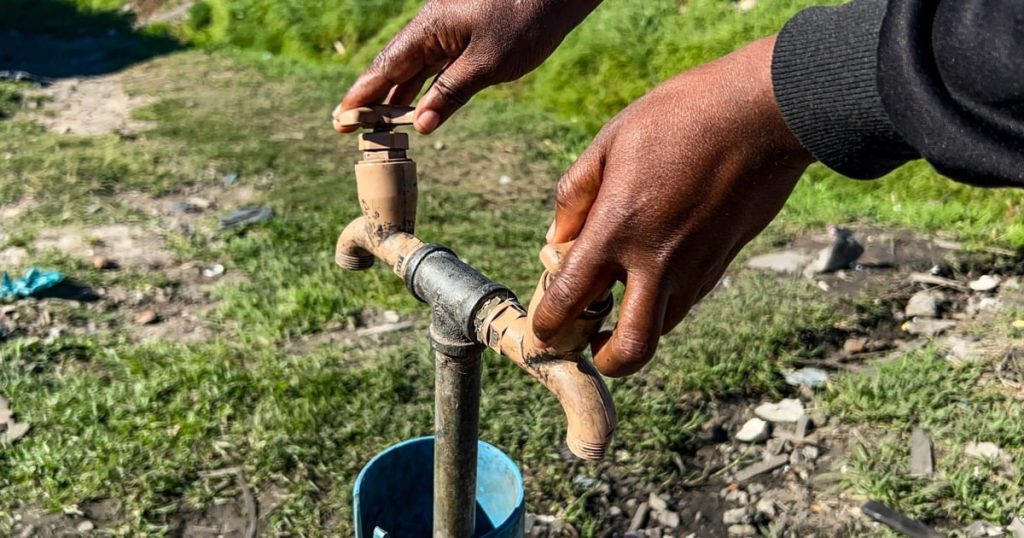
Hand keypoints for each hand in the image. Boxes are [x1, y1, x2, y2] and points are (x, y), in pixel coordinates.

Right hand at [333, 0, 600, 134]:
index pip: (385, 68)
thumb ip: (451, 93)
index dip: (362, 97)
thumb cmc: (525, 22)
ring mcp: (446, 31)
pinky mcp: (464, 36)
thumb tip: (421, 124)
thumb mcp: (488, 65)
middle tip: (348, 127)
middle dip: (370, 99)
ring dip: (394, 96)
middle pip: (392, 67)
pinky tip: (415, 106)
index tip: (341, 119)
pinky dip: (420, 87)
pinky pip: (432, 65)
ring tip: (376, 124)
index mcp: (429, 30)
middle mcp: (431, 28)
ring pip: (412, 67)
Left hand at [532, 36, 814, 376]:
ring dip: (636, 329)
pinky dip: (663, 302)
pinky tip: (654, 269)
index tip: (543, 331)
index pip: (570, 301)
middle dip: (606, 362)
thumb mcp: (611, 142)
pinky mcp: (722, 262)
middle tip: (592, 345)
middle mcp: (658, 261)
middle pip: (630, 350)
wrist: (764, 113)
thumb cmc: (681, 117)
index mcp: (618, 228)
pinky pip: (686, 301)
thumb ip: (575, 195)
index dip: (548, 327)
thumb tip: (557, 238)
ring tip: (619, 303)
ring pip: (663, 330)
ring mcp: (696, 267)